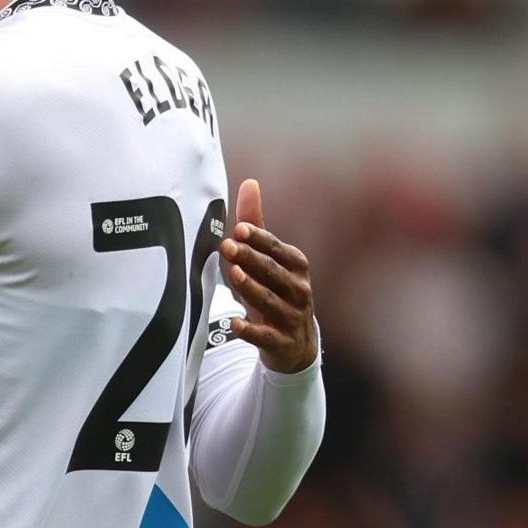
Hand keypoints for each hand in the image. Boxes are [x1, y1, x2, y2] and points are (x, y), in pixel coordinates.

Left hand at [218, 178, 317, 373]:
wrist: (295, 344)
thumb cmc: (275, 290)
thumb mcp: (269, 259)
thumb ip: (256, 224)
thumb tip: (250, 182)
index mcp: (296, 265)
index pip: (276, 249)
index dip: (259, 239)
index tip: (238, 229)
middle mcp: (299, 290)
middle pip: (273, 272)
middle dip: (251, 259)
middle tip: (228, 246)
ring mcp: (292, 317)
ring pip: (270, 302)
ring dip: (251, 289)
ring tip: (233, 276)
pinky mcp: (281, 343)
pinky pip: (265, 336)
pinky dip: (250, 331)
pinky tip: (235, 324)